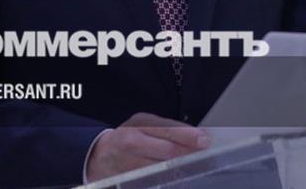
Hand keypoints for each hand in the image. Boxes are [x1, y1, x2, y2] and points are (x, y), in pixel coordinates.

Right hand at [85, 112, 211, 181]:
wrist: (99, 155)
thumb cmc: (128, 137)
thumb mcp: (144, 124)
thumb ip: (167, 129)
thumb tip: (195, 136)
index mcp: (139, 124)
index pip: (167, 130)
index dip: (188, 136)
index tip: (205, 140)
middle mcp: (132, 142)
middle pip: (167, 151)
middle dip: (189, 154)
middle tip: (206, 158)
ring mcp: (129, 163)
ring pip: (162, 169)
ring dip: (180, 170)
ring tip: (194, 169)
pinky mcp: (128, 180)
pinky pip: (152, 181)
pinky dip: (167, 180)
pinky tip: (176, 178)